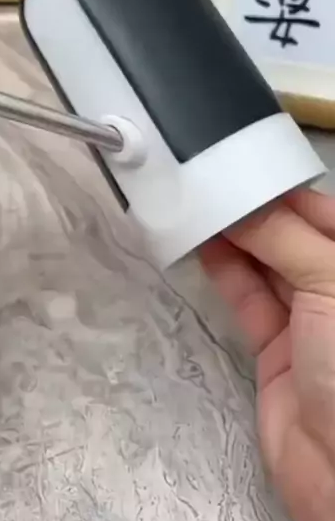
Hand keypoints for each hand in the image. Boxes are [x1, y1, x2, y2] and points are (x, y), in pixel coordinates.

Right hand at [201, 191, 334, 520]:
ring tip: (199, 209)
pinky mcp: (275, 350)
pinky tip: (203, 248)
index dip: (285, 193)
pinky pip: (248, 301)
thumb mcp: (332, 283)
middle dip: (255, 214)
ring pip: (266, 267)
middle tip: (212, 186)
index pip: (324, 215)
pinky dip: (224, 274)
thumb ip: (284, 238)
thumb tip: (243, 206)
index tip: (244, 170)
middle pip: (292, 239)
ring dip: (234, 241)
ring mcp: (309, 322)